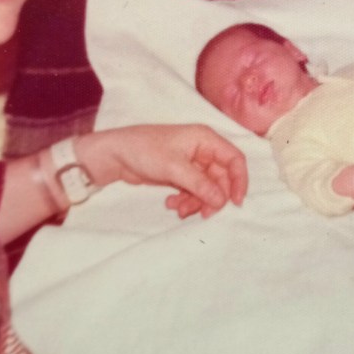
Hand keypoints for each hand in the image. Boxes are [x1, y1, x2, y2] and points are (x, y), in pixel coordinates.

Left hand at [77, 124, 247, 218]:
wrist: (114, 155)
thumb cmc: (144, 151)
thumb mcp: (174, 168)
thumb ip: (200, 184)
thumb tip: (222, 201)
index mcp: (205, 139)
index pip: (234, 159)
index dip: (239, 180)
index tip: (235, 202)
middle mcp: (202, 149)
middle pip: (221, 177)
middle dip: (213, 197)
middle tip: (204, 214)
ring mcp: (192, 162)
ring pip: (207, 187)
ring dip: (197, 202)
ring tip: (179, 210)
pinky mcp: (181, 174)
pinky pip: (193, 191)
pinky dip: (186, 200)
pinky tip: (170, 204)